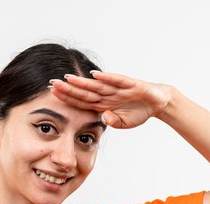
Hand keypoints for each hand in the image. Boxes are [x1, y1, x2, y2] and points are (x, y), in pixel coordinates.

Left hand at [48, 71, 172, 128]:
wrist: (158, 102)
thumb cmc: (138, 112)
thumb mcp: (124, 123)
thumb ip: (113, 122)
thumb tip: (104, 118)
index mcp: (103, 104)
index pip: (81, 101)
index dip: (67, 98)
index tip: (52, 94)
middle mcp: (107, 94)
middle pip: (84, 92)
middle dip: (68, 88)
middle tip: (51, 83)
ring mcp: (118, 89)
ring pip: (97, 86)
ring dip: (82, 83)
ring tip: (67, 78)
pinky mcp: (131, 84)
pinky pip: (117, 81)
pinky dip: (106, 78)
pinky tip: (94, 75)